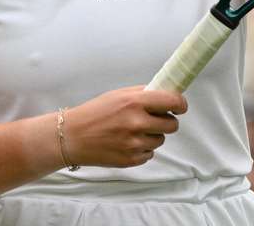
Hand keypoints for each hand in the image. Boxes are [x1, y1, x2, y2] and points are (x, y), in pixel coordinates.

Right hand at [61, 86, 186, 167]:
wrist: (73, 137)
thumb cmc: (95, 113)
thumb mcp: (119, 95)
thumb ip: (143, 94)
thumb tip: (167, 94)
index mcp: (135, 102)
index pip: (172, 102)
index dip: (180, 104)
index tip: (180, 106)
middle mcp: (137, 123)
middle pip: (172, 125)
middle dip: (166, 121)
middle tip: (154, 119)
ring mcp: (134, 143)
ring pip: (160, 140)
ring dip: (153, 135)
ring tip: (133, 131)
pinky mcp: (131, 160)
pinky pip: (149, 153)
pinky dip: (142, 148)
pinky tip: (126, 142)